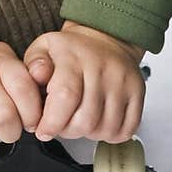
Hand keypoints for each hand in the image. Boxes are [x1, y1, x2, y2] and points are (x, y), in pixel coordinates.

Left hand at [21, 20, 145, 143]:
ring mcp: (123, 81)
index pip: (65, 97)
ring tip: (80, 118)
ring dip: (88, 133)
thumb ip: (33, 64)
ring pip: (106, 128)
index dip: (52, 122)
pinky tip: (99, 120)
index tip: (43, 130)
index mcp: (74, 57)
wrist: (106, 38)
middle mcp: (102, 68)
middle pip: (86, 120)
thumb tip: (36, 76)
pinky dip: (110, 134)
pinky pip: (127, 129)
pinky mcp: (138, 92)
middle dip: (68, 131)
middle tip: (61, 123)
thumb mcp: (43, 48)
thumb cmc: (72, 50)